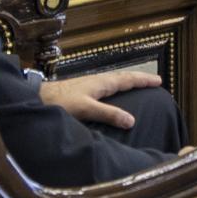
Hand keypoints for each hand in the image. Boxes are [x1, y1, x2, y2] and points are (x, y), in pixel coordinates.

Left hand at [38, 69, 161, 128]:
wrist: (37, 98)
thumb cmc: (60, 102)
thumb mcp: (86, 109)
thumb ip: (108, 114)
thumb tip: (132, 120)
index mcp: (101, 83)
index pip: (127, 79)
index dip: (143, 80)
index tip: (159, 81)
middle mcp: (97, 81)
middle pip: (122, 77)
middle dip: (138, 79)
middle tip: (153, 81)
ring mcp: (89, 84)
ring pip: (113, 80)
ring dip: (127, 82)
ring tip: (137, 85)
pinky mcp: (82, 90)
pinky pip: (106, 86)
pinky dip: (116, 87)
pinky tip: (111, 94)